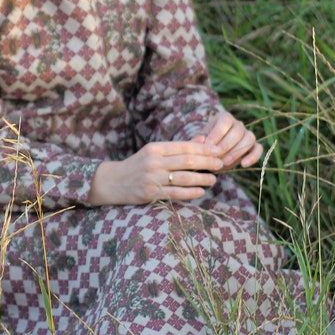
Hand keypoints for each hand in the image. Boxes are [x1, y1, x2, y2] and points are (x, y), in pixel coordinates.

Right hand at [87, 140, 223, 206]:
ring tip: (214, 179)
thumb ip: (178, 148)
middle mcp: (154, 162)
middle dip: (207, 163)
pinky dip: (191, 192)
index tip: (218, 151)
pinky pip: (175, 193)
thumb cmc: (138, 165)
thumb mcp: (154, 152)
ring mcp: (151, 178)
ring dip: (202, 179)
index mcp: (155, 148)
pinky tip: (201, 191)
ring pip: (183, 178)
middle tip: (220, 164)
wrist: (114, 182)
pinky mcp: (150, 193)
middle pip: (187, 161)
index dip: (204, 149)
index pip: (184, 147)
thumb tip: (203, 141)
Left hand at [194, 110, 262, 169]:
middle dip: (226, 144)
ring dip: (237, 151)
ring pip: (249, 138)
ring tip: (224, 162)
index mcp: (223, 118)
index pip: (225, 120)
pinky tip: (243, 164)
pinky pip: (258, 148)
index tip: (208, 145)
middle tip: (216, 156)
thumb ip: (197, 143)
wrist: (210, 160)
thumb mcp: (197, 145)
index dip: (218, 132)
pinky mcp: (253, 147)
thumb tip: (201, 140)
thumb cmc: (203, 149)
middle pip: (238, 129)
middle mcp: (237, 124)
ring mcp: (247, 135)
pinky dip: (253, 156)